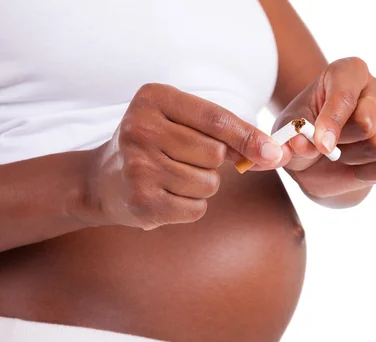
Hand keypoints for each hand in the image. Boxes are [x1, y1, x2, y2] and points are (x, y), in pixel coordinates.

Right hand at [84, 83, 284, 229]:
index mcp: (153, 98)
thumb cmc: (151, 147)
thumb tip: (271, 154)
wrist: (101, 181)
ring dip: (200, 186)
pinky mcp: (141, 201)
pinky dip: (189, 207)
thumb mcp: (179, 124)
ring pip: (208, 183)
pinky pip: (196, 209)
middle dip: (211, 163)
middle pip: (214, 153)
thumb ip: (223, 133)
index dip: (249, 137)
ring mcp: (138, 166)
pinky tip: (165, 196)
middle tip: (181, 161)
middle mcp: (140, 128)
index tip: (273, 152)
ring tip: (169, 179)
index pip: (215, 118)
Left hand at [277, 57, 375, 199]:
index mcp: (347, 72)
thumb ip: (291, 137)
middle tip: (328, 146)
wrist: (317, 162)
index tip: (321, 144)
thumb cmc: (304, 134)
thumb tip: (302, 144)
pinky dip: (367, 173)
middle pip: (367, 120)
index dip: (332, 121)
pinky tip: (357, 165)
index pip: (346, 93)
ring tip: (342, 153)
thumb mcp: (288, 133)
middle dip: (342, 142)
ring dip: (353, 159)